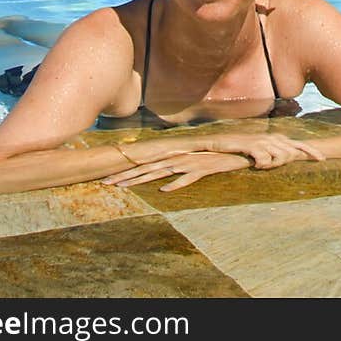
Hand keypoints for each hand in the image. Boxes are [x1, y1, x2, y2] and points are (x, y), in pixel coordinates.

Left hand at [103, 150, 252, 190]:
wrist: (235, 150)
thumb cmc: (211, 159)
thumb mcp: (190, 166)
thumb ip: (175, 172)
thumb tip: (162, 184)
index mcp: (172, 158)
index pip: (145, 166)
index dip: (127, 173)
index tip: (108, 180)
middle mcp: (176, 159)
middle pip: (147, 169)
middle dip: (125, 176)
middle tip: (105, 184)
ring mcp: (188, 163)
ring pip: (161, 172)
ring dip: (142, 179)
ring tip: (125, 186)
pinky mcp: (201, 169)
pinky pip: (187, 178)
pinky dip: (176, 183)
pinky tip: (164, 190)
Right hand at [190, 132, 324, 167]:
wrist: (223, 144)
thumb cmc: (244, 149)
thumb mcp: (262, 151)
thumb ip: (275, 155)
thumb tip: (288, 161)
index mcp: (277, 138)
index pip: (299, 145)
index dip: (312, 151)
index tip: (323, 159)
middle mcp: (272, 138)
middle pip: (291, 152)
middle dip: (290, 161)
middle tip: (284, 164)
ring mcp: (263, 140)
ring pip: (279, 156)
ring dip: (272, 165)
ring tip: (260, 166)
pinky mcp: (252, 145)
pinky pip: (264, 158)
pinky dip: (261, 164)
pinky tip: (254, 165)